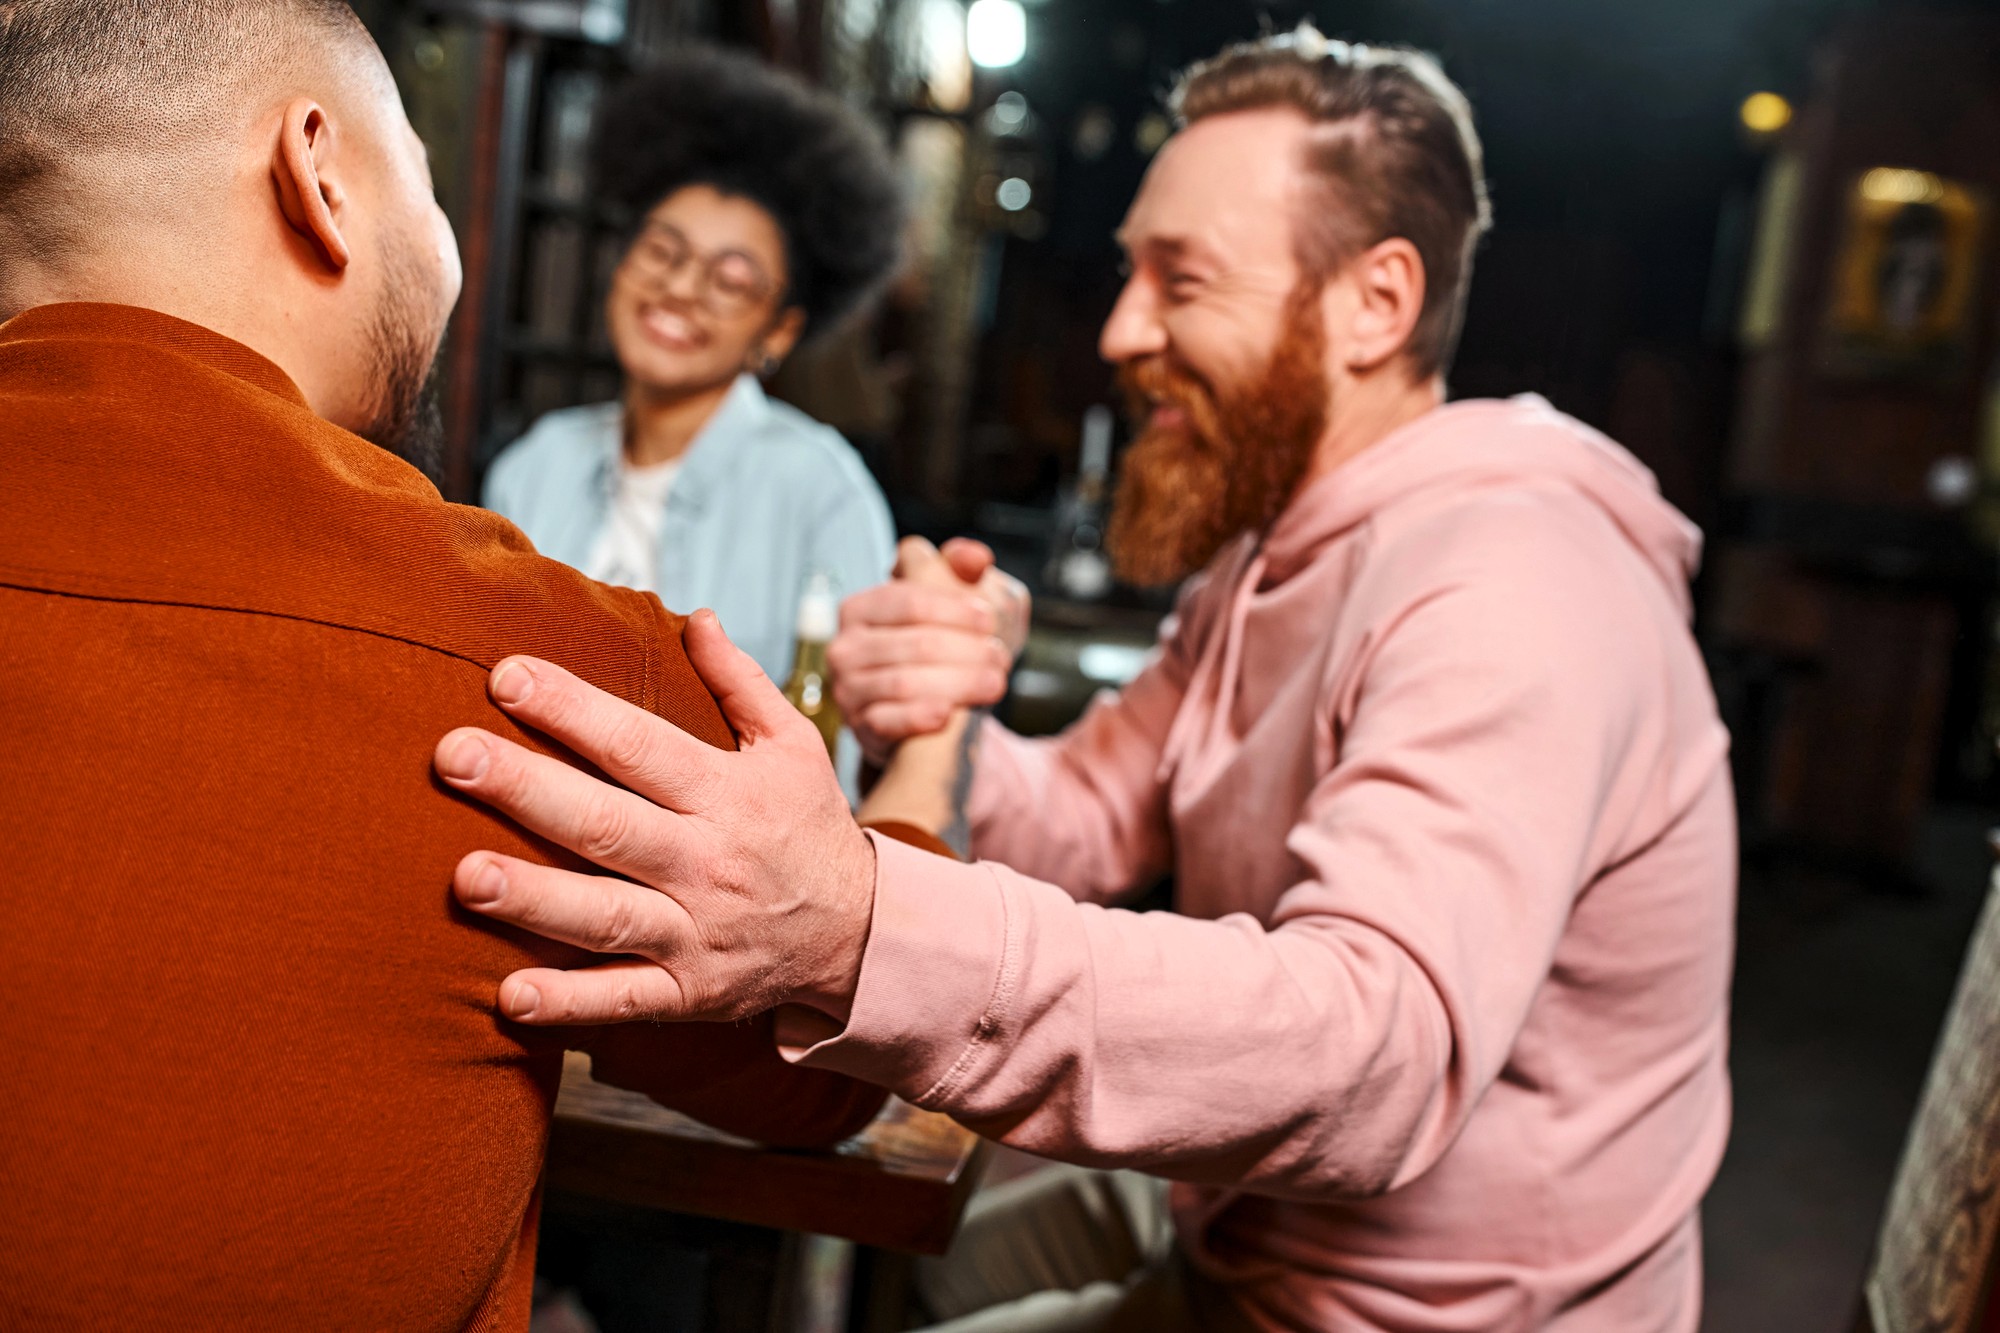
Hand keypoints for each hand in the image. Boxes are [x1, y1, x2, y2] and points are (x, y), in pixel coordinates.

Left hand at [432, 610, 876, 1024]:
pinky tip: (508, 995)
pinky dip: (569, 1004)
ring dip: (534, 898)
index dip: (571, 709)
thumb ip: (740, 681)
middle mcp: (706, 861)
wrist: (861, 932)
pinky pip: (624, 1000)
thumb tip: (693, 618)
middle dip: (526, 789)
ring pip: (605, 915)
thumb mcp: (793, 744)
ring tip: (464, 877)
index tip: (505, 676)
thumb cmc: (809, 826)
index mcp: (725, 793)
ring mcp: (695, 931)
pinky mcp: (687, 991)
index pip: (638, 744)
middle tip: (452, 755)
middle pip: (606, 823)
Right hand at [831, 537, 1030, 760]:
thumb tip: (977, 557)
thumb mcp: (950, 600)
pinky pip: (887, 721)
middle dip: (966, 650)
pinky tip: (946, 714)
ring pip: (904, 683)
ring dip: (958, 683)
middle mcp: (846, 647)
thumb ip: (961, 569)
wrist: (923, 707)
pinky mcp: (859, 726)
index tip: (990, 620)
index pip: (910, 600)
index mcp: (861, 607)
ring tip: (994, 684)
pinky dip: (918, 717)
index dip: (955, 609)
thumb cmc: (937, 644)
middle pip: (915, 644)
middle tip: (1001, 658)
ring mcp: (848, 688)